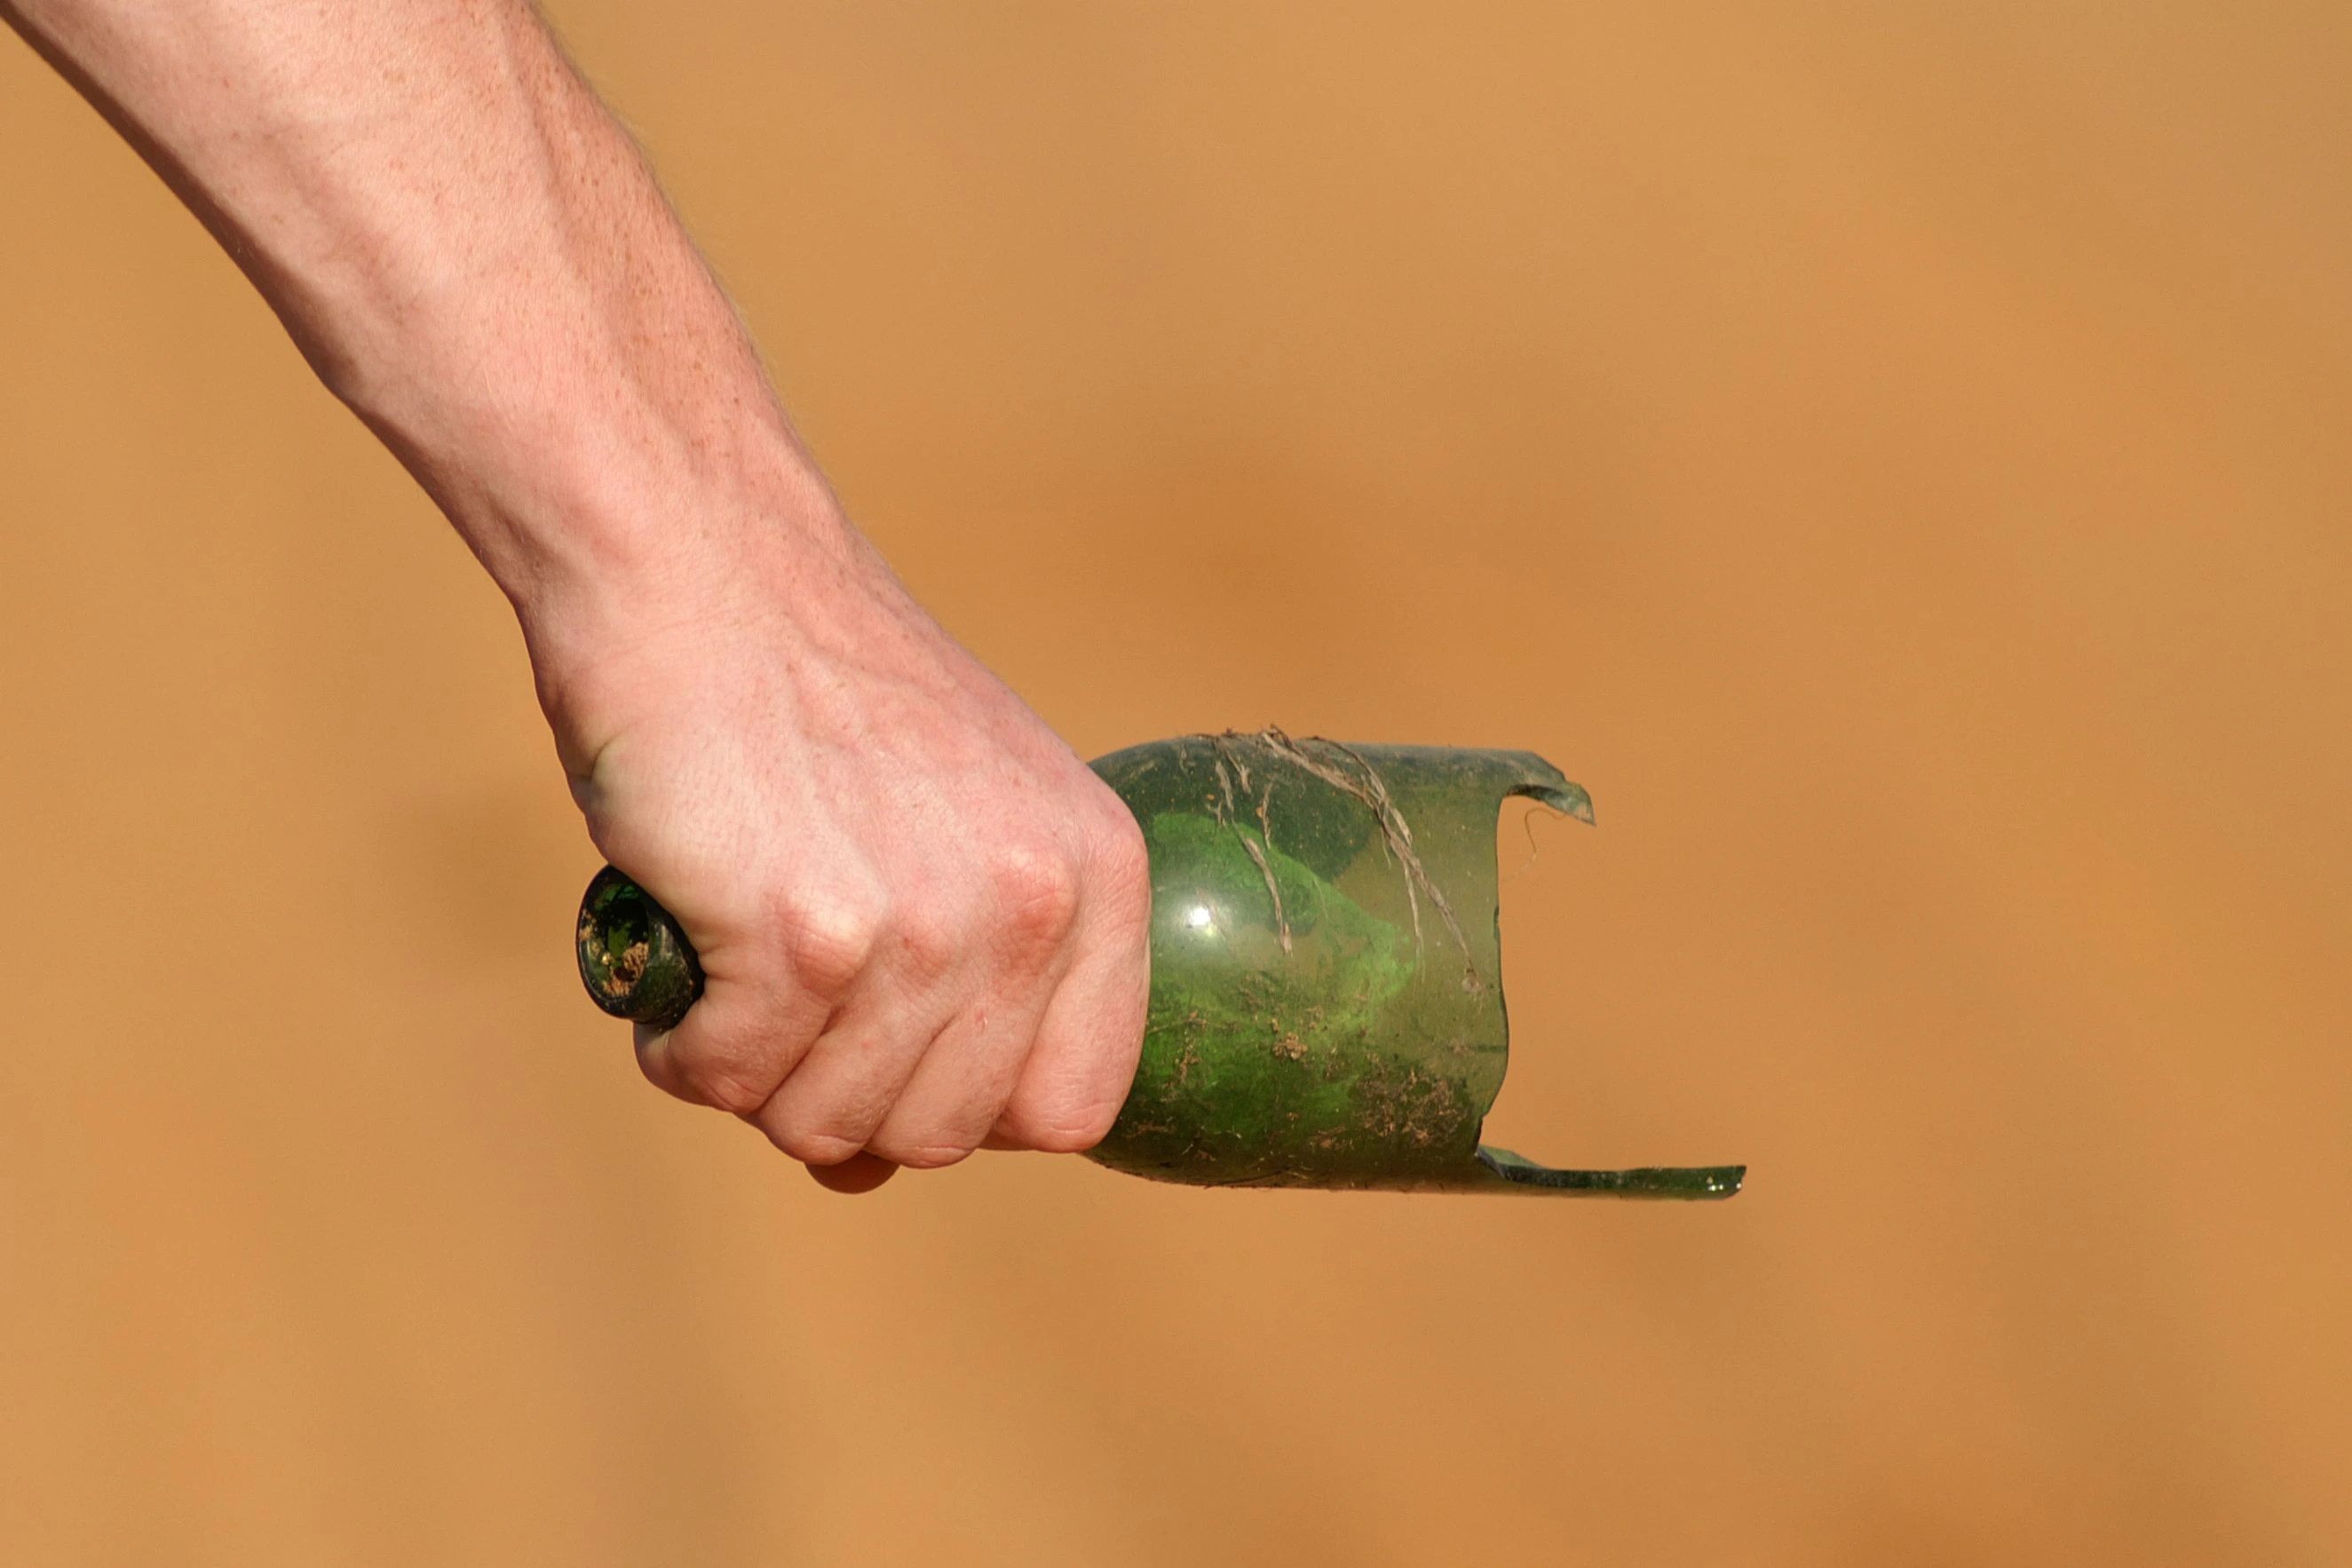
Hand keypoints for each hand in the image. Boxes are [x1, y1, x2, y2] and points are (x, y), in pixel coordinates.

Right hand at [536, 492, 1150, 1192]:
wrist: (700, 564)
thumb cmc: (813, 703)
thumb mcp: (952, 822)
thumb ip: (956, 991)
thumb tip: (864, 1176)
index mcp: (1101, 875)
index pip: (1075, 1107)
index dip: (972, 1108)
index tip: (900, 1048)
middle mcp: (1034, 906)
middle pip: (941, 1137)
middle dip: (843, 1095)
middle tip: (785, 992)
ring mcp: (925, 925)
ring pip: (827, 1127)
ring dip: (751, 1071)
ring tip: (730, 960)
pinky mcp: (804, 933)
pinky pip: (726, 1079)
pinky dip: (679, 1044)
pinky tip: (682, 949)